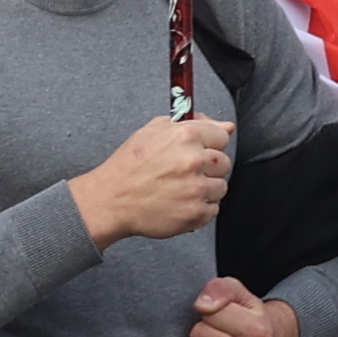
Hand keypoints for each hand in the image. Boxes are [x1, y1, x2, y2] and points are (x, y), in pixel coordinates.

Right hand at [70, 110, 235, 246]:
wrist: (111, 200)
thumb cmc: (129, 166)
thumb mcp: (154, 131)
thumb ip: (193, 123)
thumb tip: (226, 126)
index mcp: (186, 136)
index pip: (221, 137)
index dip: (209, 145)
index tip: (197, 153)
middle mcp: (193, 161)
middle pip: (224, 163)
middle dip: (207, 168)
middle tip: (183, 174)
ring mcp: (196, 189)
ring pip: (221, 187)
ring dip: (205, 190)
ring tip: (180, 190)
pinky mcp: (195, 213)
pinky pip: (213, 209)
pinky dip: (199, 209)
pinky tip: (179, 203)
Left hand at [180, 275, 301, 336]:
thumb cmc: (250, 318)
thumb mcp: (240, 293)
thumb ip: (221, 288)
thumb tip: (202, 305)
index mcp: (258, 331)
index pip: (208, 313)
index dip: (211, 312)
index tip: (223, 317)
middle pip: (198, 336)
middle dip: (203, 330)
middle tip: (218, 333)